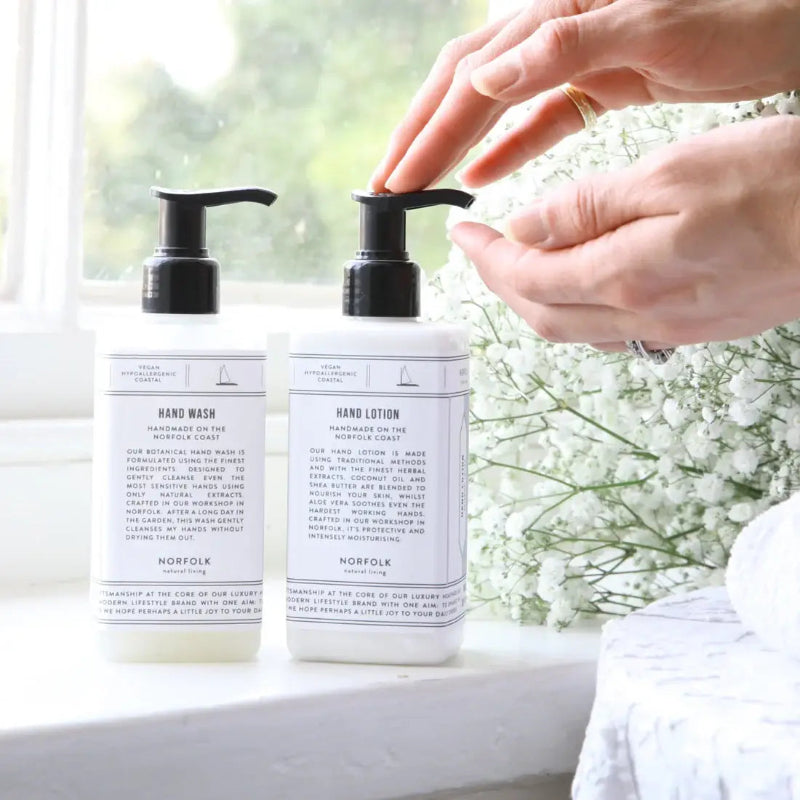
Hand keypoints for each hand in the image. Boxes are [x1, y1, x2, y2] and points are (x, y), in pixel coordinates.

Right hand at [371, 0, 799, 192]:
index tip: (398, 176)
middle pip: (464, 88)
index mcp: (554, 14)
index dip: (429, 131)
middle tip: (389, 184)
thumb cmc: (736, 16)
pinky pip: (535, 121)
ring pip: (490, 105)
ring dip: (452, 146)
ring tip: (419, 182)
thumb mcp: (654, 26)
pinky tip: (479, 176)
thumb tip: (485, 78)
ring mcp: (570, 58)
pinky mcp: (593, 83)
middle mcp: (552, 33)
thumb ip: (566, 45)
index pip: (469, 80)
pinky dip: (503, 150)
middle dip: (421, 138)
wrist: (784, 21)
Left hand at [449, 116, 799, 349]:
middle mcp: (643, 315)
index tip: (463, 230)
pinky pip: (615, 331)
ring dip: (535, 300)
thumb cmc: (778, 184)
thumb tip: (528, 228)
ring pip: (575, 328)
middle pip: (542, 314)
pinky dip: (579, 310)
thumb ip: (589, 207)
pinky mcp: (697, 328)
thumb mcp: (670, 173)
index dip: (486, 256)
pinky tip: (580, 284)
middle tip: (481, 249)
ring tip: (519, 263)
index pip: (527, 278)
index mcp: (628, 275)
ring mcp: (672, 328)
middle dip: (500, 283)